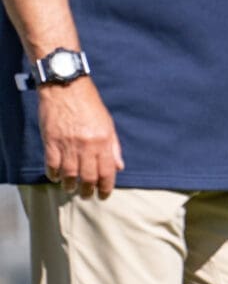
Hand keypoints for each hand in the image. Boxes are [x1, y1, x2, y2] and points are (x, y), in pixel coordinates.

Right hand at [39, 78, 122, 198]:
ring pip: (69, 174)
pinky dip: (54, 174)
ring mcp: (68, 144)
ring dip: (70, 186)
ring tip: (71, 190)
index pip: (107, 172)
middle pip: (88, 176)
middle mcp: (87, 145)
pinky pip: (52, 164)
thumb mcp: (108, 124)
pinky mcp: (51, 141)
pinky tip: (56, 178)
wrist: (67, 88)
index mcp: (103, 141)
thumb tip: (119, 167)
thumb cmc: (90, 105)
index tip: (104, 196)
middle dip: (88, 190)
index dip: (106, 187)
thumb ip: (114, 147)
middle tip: (87, 195)